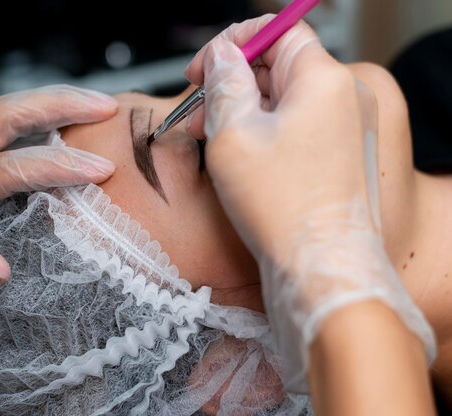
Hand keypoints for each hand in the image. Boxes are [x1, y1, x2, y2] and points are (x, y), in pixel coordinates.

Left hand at [0, 85, 117, 333]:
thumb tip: (1, 269)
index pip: (4, 170)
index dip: (55, 166)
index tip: (98, 169)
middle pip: (1, 117)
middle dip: (58, 106)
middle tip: (105, 107)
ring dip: (43, 100)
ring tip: (87, 102)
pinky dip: (21, 110)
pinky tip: (43, 116)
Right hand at [188, 18, 435, 390]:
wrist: (322, 268)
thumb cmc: (282, 207)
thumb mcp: (232, 133)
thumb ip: (223, 82)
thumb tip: (220, 56)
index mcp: (323, 80)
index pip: (277, 32)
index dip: (233, 43)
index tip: (203, 68)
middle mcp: (343, 100)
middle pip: (278, 67)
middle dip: (231, 83)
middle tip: (198, 110)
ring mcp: (344, 130)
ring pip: (283, 101)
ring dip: (243, 112)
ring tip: (211, 140)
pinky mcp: (338, 157)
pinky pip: (295, 129)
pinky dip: (263, 135)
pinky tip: (238, 157)